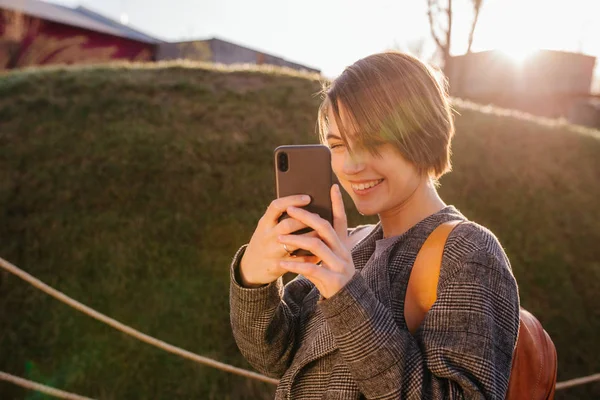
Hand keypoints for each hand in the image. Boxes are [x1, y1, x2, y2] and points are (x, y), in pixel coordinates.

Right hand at [239, 195, 319, 286]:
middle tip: (320, 216)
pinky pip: (296, 261)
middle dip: (305, 220)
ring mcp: (271, 251)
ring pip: (293, 243)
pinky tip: (319, 254)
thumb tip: (307, 205)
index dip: (292, 200)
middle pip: (287, 224)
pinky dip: (309, 257)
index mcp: (264, 223)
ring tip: (323, 234)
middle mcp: (267, 236)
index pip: (276, 206)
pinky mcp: (276, 266)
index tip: (308, 198)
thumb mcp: (266, 228)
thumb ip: (280, 218)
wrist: (250, 268)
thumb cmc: (265, 242)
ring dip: (310, 237)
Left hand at [277, 184, 354, 298]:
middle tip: (290, 210)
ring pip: (317, 245)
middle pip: (325, 228)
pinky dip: (296, 264)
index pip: (341, 219)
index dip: (338, 203)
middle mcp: (343, 252)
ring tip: (280, 237)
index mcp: (343, 244)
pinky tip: (284, 263)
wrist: (346, 301)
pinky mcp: (332, 280)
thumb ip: (323, 242)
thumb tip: (309, 222)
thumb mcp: (332, 256)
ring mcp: (339, 266)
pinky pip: (311, 268)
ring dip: (296, 239)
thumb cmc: (333, 274)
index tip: (332, 187)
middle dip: (306, 217)